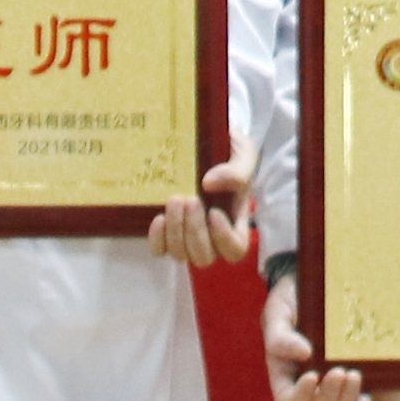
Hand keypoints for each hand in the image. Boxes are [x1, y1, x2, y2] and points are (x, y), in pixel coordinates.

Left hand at [151, 155, 257, 271]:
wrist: (205, 142)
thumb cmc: (229, 153)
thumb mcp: (242, 156)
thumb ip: (236, 171)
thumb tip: (208, 184)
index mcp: (236, 222)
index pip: (235, 250)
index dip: (223, 239)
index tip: (214, 212)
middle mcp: (212, 236)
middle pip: (204, 257)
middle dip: (195, 231)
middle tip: (191, 200)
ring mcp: (188, 236)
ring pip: (181, 254)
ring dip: (176, 230)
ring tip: (175, 200)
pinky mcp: (167, 231)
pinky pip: (159, 249)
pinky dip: (157, 238)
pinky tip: (159, 218)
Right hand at [265, 269, 362, 400]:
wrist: (315, 282)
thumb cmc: (289, 299)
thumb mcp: (278, 312)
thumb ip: (281, 336)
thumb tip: (304, 354)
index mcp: (284, 371)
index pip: (288, 399)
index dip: (299, 396)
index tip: (312, 376)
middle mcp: (307, 380)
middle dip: (328, 395)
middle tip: (339, 372)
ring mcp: (331, 377)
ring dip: (346, 396)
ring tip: (354, 374)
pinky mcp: (352, 369)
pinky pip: (358, 395)